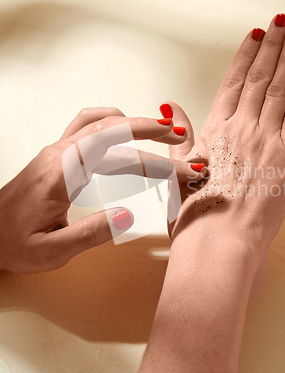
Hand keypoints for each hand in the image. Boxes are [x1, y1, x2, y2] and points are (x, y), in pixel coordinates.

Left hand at [0, 107, 204, 272]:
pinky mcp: (58, 156)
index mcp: (62, 172)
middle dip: (151, 130)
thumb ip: (91, 234)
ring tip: (160, 129)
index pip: (115, 150)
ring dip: (133, 122)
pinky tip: (124, 129)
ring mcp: (58, 151)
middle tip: (180, 138)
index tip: (177, 159)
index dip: (151, 152)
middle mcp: (61, 153)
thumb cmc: (12, 243)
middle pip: (112, 129)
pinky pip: (88, 126)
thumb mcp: (51, 251)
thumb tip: (129, 215)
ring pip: (101, 123)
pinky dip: (112, 122)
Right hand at [168, 14, 284, 258]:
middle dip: (271, 47)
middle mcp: (240, 130)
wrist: (217, 245)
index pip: (232, 84)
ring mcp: (265, 141)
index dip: (244, 57)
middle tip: (280, 21)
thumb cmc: (196, 217)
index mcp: (214, 133)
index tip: (253, 36)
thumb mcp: (177, 172)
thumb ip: (177, 135)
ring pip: (279, 90)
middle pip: (258, 79)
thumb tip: (170, 107)